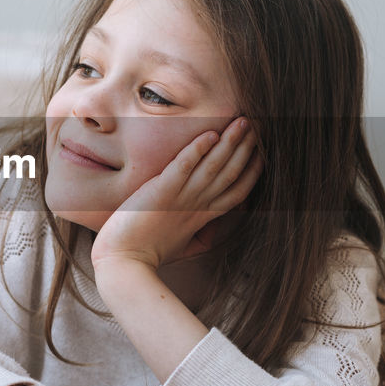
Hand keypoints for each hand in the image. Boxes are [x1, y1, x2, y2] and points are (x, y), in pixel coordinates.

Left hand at [91, 116, 262, 270]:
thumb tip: (211, 237)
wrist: (122, 263)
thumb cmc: (146, 254)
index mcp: (202, 217)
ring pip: (213, 166)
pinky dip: (197, 150)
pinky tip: (210, 134)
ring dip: (230, 143)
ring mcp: (180, 198)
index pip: (237, 191)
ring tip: (242, 122)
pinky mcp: (161, 192)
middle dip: (246, 148)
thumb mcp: (180, 246)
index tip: (262, 152)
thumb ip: (197, 237)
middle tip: (257, 126)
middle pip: (230, 173)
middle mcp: (197, 206)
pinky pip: (183, 167)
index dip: (252, 171)